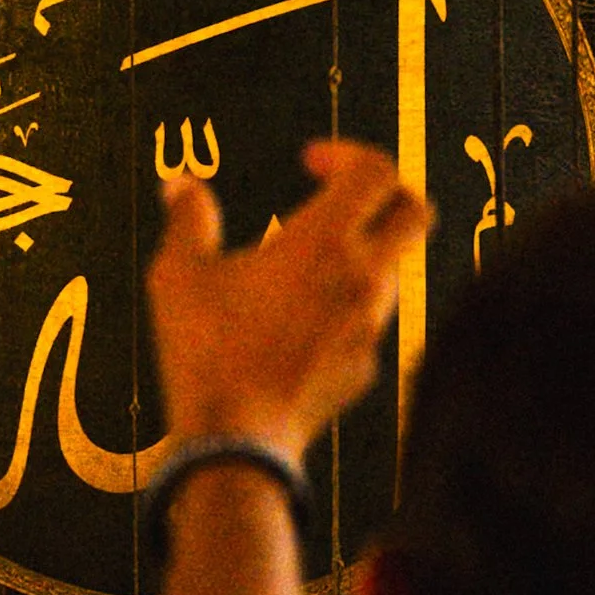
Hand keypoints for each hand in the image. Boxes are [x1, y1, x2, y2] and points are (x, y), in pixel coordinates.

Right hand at [146, 139, 431, 461]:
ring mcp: (371, 325)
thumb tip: (180, 186)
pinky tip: (295, 326)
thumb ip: (188, 218)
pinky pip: (368, 321)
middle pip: (415, 212)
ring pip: (391, 269)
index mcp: (324, 242)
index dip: (347, 153)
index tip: (310, 162)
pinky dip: (344, 309)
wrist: (237, 441)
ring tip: (296, 272)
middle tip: (340, 200)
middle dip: (385, 195)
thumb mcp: (179, 274)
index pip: (376, 171)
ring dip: (358, 255)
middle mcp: (363, 278)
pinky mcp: (367, 366)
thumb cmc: (206, 350)